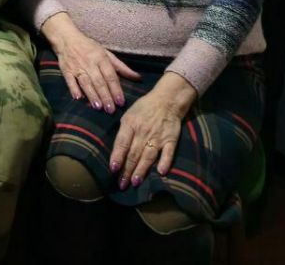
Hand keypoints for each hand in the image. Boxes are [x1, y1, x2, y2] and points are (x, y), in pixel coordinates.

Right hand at [42, 13, 139, 113]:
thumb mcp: (106, 53)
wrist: (66, 38)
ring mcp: (77, 66)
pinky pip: (70, 80)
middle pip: (99, 81)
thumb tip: (138, 78)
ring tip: (98, 107)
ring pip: (86, 83)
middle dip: (105, 96)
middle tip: (110, 110)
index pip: (110, 76)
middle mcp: (89, 63)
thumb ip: (121, 67)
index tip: (121, 102)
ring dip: (92, 95)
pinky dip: (74, 89)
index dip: (116, 89)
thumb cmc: (89, 47)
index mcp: (101, 58)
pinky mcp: (66, 70)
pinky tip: (78, 98)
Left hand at [110, 72, 196, 188]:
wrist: (167, 100)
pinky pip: (168, 153)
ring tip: (135, 182)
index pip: (122, 143)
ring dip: (141, 170)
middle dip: (127, 170)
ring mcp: (158, 136)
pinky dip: (165, 162)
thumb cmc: (144, 108)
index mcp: (130, 124)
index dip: (117, 157)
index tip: (113, 169)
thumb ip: (123, 132)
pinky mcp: (171, 140)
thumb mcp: (128, 115)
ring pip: (148, 156)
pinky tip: (161, 172)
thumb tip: (116, 150)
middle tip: (122, 184)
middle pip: (133, 153)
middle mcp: (143, 132)